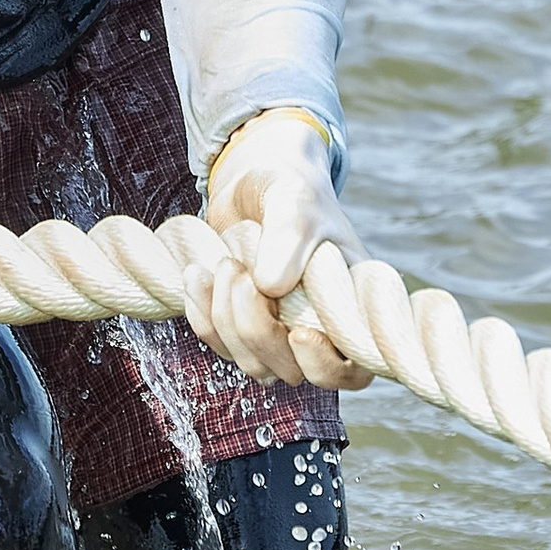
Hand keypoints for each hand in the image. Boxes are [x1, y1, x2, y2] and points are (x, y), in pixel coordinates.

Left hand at [184, 108, 374, 391]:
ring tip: (223, 263)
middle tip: (238, 272)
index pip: (353, 369)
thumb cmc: (290, 188)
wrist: (257, 178)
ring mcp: (279, 330)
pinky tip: (197, 274)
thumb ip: (287, 235)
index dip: (326, 365)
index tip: (300, 333)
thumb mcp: (293, 200)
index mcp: (349, 303)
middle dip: (257, 330)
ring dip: (227, 321)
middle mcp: (319, 325)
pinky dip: (203, 314)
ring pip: (253, 364)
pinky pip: (219, 343)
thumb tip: (271, 287)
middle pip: (292, 371)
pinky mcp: (241, 324)